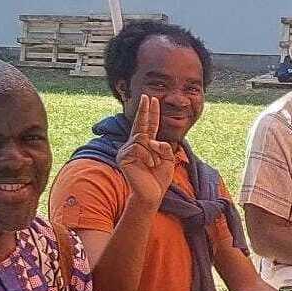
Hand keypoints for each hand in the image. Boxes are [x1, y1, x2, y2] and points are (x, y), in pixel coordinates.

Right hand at [117, 95, 174, 209]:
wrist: (152, 194)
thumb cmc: (159, 178)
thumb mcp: (168, 159)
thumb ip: (164, 147)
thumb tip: (153, 140)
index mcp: (147, 144)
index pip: (149, 125)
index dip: (151, 113)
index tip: (153, 99)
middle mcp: (135, 145)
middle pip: (140, 124)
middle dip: (144, 110)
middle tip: (147, 96)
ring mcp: (127, 150)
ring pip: (143, 138)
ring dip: (153, 151)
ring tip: (154, 164)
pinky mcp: (123, 157)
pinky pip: (138, 148)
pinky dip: (148, 156)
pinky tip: (149, 165)